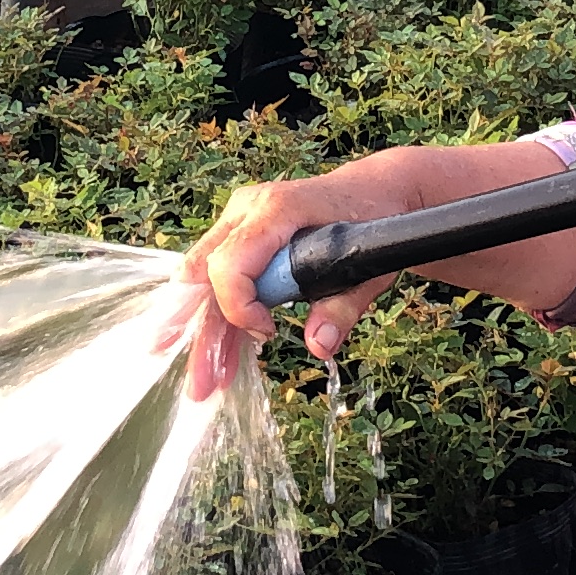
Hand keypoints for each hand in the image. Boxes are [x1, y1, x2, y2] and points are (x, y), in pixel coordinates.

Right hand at [163, 146, 443, 400]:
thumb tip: (320, 346)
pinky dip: (221, 320)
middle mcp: (248, 211)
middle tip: (202, 384)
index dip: (239, 306)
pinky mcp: (240, 238)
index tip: (268, 333)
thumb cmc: (373, 220)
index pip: (231, 263)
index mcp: (277, 209)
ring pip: (204, 282)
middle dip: (202, 333)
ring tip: (206, 382)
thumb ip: (343, 305)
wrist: (372, 190)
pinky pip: (220, 281)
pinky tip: (220, 356)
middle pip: (205, 275)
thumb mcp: (370, 263)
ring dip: (205, 333)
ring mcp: (240, 222)